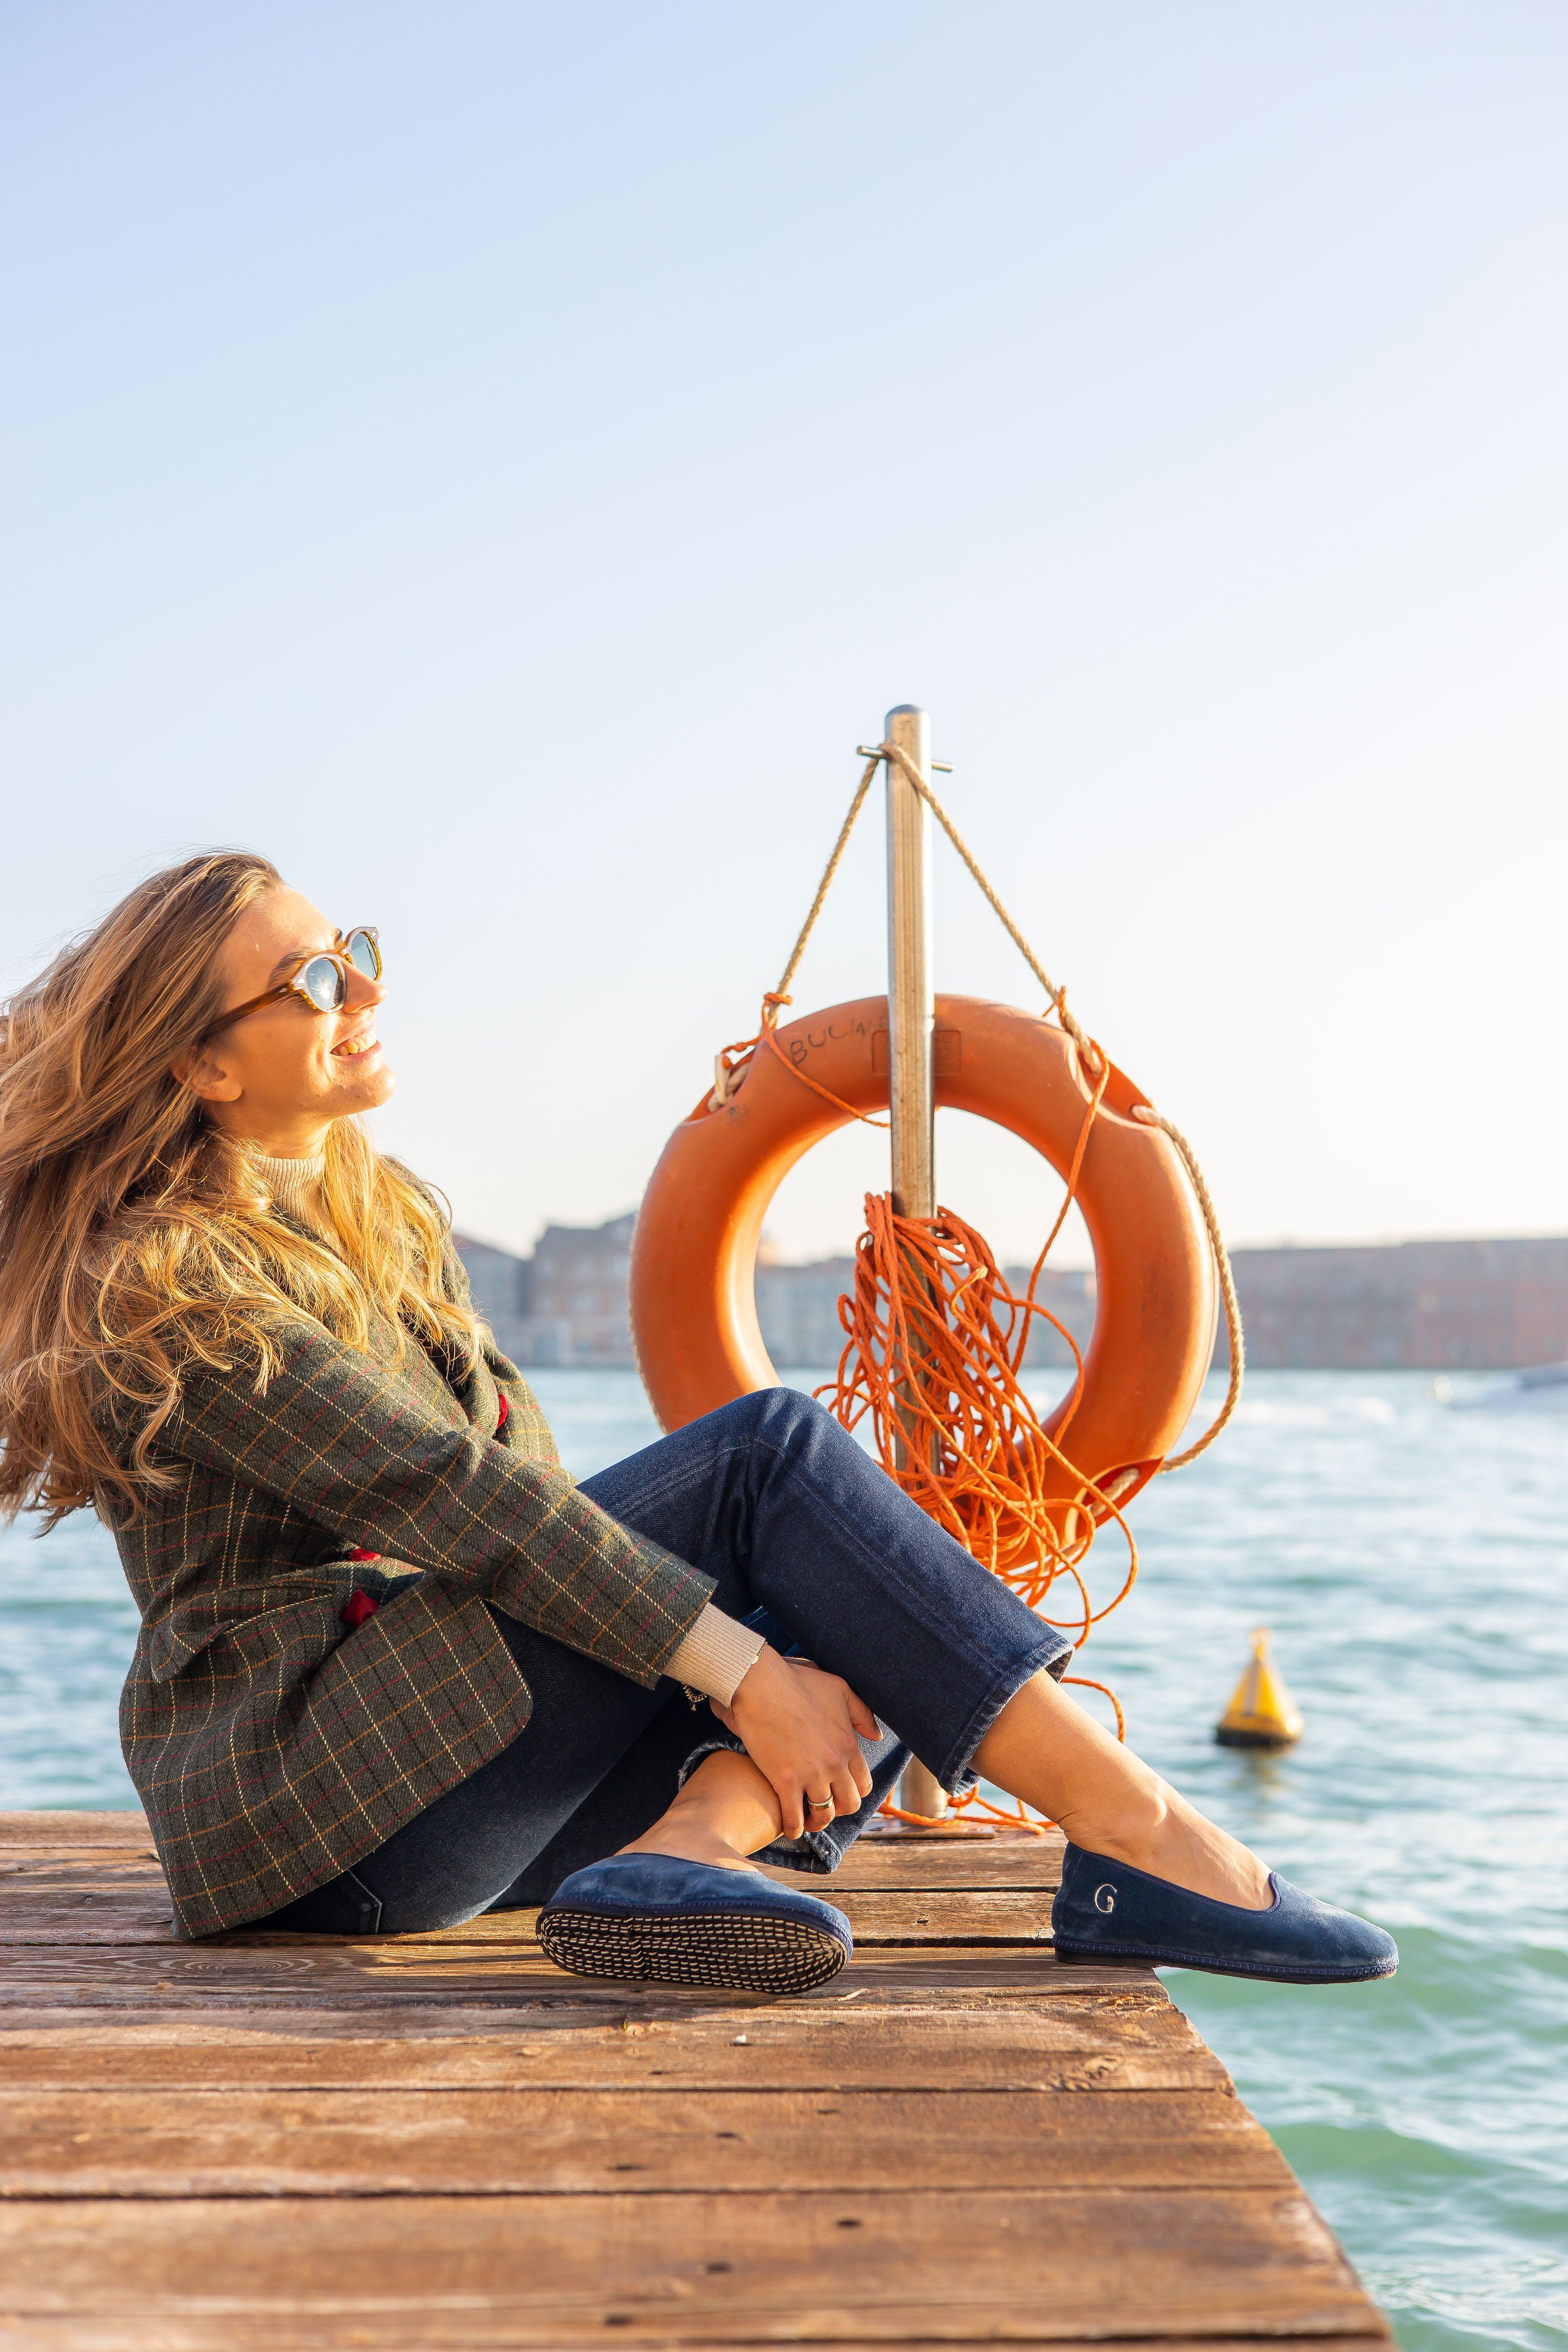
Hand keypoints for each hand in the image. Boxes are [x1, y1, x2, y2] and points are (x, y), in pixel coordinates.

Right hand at [711, 1648, 880, 1838]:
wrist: (761, 1684)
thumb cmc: (798, 1682)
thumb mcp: (840, 1689)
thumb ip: (861, 1713)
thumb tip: (876, 1736)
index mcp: (848, 1745)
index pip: (863, 1783)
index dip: (853, 1791)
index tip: (841, 1792)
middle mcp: (835, 1764)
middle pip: (848, 1804)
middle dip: (838, 1809)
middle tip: (825, 1806)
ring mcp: (810, 1775)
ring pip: (823, 1815)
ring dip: (817, 1822)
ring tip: (807, 1821)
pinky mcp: (784, 1781)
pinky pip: (794, 1817)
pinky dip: (793, 1827)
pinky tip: (789, 1828)